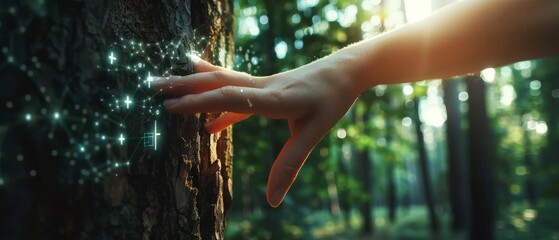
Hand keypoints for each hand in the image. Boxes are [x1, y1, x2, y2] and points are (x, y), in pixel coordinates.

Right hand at [154, 57, 360, 206]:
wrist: (344, 70)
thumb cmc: (332, 99)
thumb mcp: (314, 133)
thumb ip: (290, 164)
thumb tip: (273, 201)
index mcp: (274, 98)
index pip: (231, 97)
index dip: (200, 103)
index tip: (171, 107)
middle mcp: (262, 86)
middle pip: (217, 82)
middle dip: (184, 85)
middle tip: (153, 86)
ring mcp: (262, 84)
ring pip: (221, 81)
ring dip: (193, 84)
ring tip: (167, 85)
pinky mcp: (264, 87)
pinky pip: (234, 90)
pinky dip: (215, 98)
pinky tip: (207, 119)